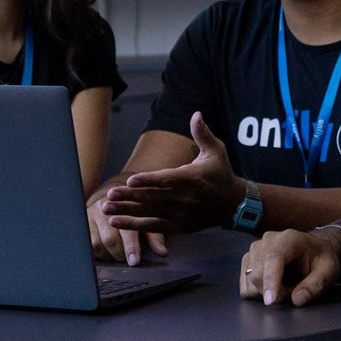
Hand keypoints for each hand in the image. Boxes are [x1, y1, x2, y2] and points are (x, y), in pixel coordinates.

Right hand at [87, 191, 167, 265]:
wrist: (113, 190)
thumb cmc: (134, 207)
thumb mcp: (147, 219)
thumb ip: (154, 237)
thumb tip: (163, 253)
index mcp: (124, 206)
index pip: (127, 231)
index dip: (131, 248)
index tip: (134, 262)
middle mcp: (105, 209)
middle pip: (110, 240)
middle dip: (120, 254)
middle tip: (127, 259)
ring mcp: (91, 214)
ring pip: (97, 244)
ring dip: (108, 255)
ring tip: (117, 254)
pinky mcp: (83, 221)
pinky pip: (87, 243)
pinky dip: (98, 252)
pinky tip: (106, 251)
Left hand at [101, 112, 240, 232]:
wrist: (234, 204)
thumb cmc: (220, 173)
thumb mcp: (216, 150)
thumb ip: (202, 133)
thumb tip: (196, 114)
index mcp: (192, 178)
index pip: (167, 179)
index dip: (149, 180)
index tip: (131, 180)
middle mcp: (184, 198)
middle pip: (153, 198)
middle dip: (130, 196)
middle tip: (110, 194)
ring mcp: (180, 214)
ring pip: (149, 213)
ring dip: (126, 211)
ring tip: (105, 209)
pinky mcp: (177, 225)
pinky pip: (152, 227)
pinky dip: (134, 225)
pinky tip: (116, 223)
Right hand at [240, 228, 340, 305]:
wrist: (313, 249)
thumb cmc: (320, 259)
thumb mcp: (329, 272)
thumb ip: (315, 285)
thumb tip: (298, 299)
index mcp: (289, 239)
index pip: (273, 259)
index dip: (270, 280)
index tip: (270, 301)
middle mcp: (268, 240)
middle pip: (258, 274)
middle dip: (275, 291)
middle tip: (294, 290)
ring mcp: (255, 248)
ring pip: (250, 280)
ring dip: (266, 291)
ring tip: (285, 285)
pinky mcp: (248, 259)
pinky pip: (245, 284)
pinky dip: (257, 291)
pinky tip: (272, 285)